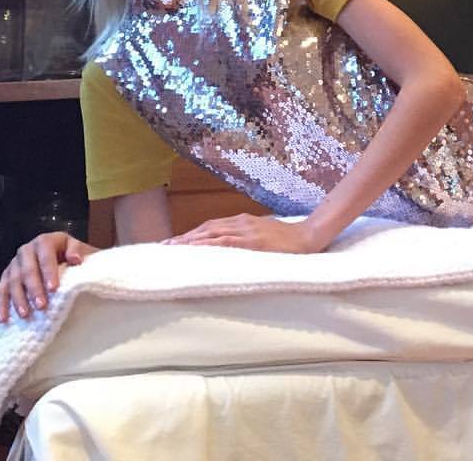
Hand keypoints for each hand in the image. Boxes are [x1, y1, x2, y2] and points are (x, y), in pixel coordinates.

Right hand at [0, 231, 97, 323]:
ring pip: (13, 281)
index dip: (49, 272)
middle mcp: (26, 250)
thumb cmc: (70, 254)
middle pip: (28, 270)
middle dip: (34, 289)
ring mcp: (14, 263)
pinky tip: (4, 318)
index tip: (53, 288)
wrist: (60, 254)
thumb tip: (75, 259)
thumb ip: (76, 250)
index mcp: (44, 241)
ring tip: (25, 314)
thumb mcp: (76, 247)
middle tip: (41, 305)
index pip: (46, 257)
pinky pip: (1, 289)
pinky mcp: (7, 275)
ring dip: (18, 299)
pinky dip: (1, 304)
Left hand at [163, 214, 323, 253]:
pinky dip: (209, 245)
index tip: (172, 244)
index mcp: (243, 222)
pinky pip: (226, 242)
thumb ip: (245, 239)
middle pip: (206, 229)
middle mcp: (242, 223)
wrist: (309, 237)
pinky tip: (197, 251)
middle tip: (163, 248)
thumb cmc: (287, 241)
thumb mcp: (263, 236)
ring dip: (191, 241)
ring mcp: (247, 231)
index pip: (210, 227)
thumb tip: (227, 250)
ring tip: (172, 250)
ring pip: (212, 234)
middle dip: (184, 239)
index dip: (190, 235)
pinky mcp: (254, 241)